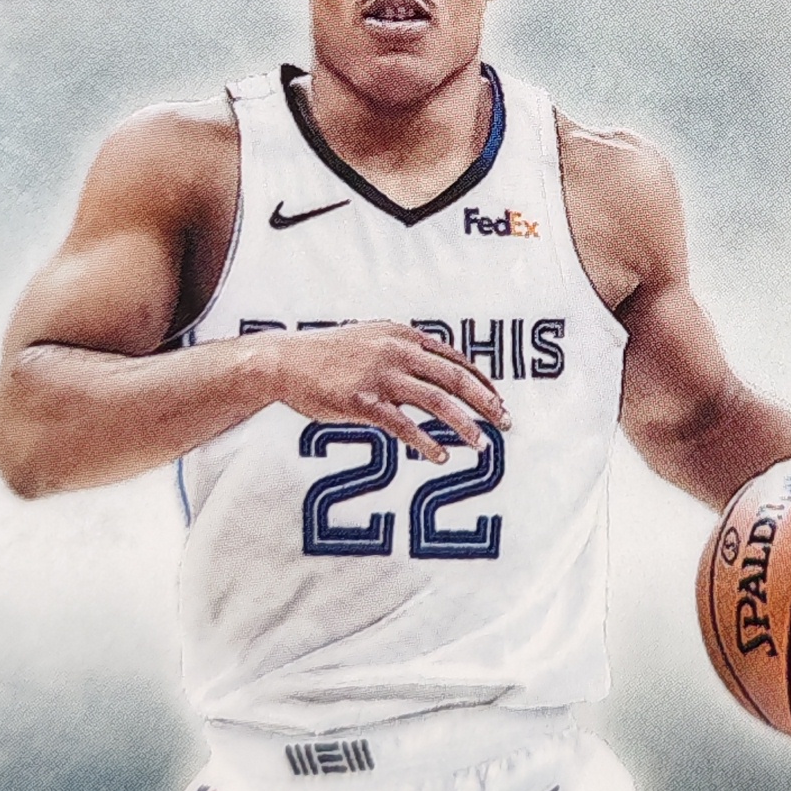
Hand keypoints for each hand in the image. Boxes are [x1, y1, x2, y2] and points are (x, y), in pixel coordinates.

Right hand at [261, 318, 505, 463]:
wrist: (284, 361)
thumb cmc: (326, 355)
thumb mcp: (370, 339)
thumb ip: (401, 350)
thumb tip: (432, 370)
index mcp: (401, 335)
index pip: (454, 358)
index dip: (480, 380)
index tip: (498, 399)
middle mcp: (396, 351)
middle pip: (455, 378)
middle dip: (486, 401)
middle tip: (506, 421)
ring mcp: (381, 376)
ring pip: (438, 402)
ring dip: (465, 425)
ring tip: (482, 444)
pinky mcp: (364, 401)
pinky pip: (405, 426)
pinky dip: (427, 442)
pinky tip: (441, 456)